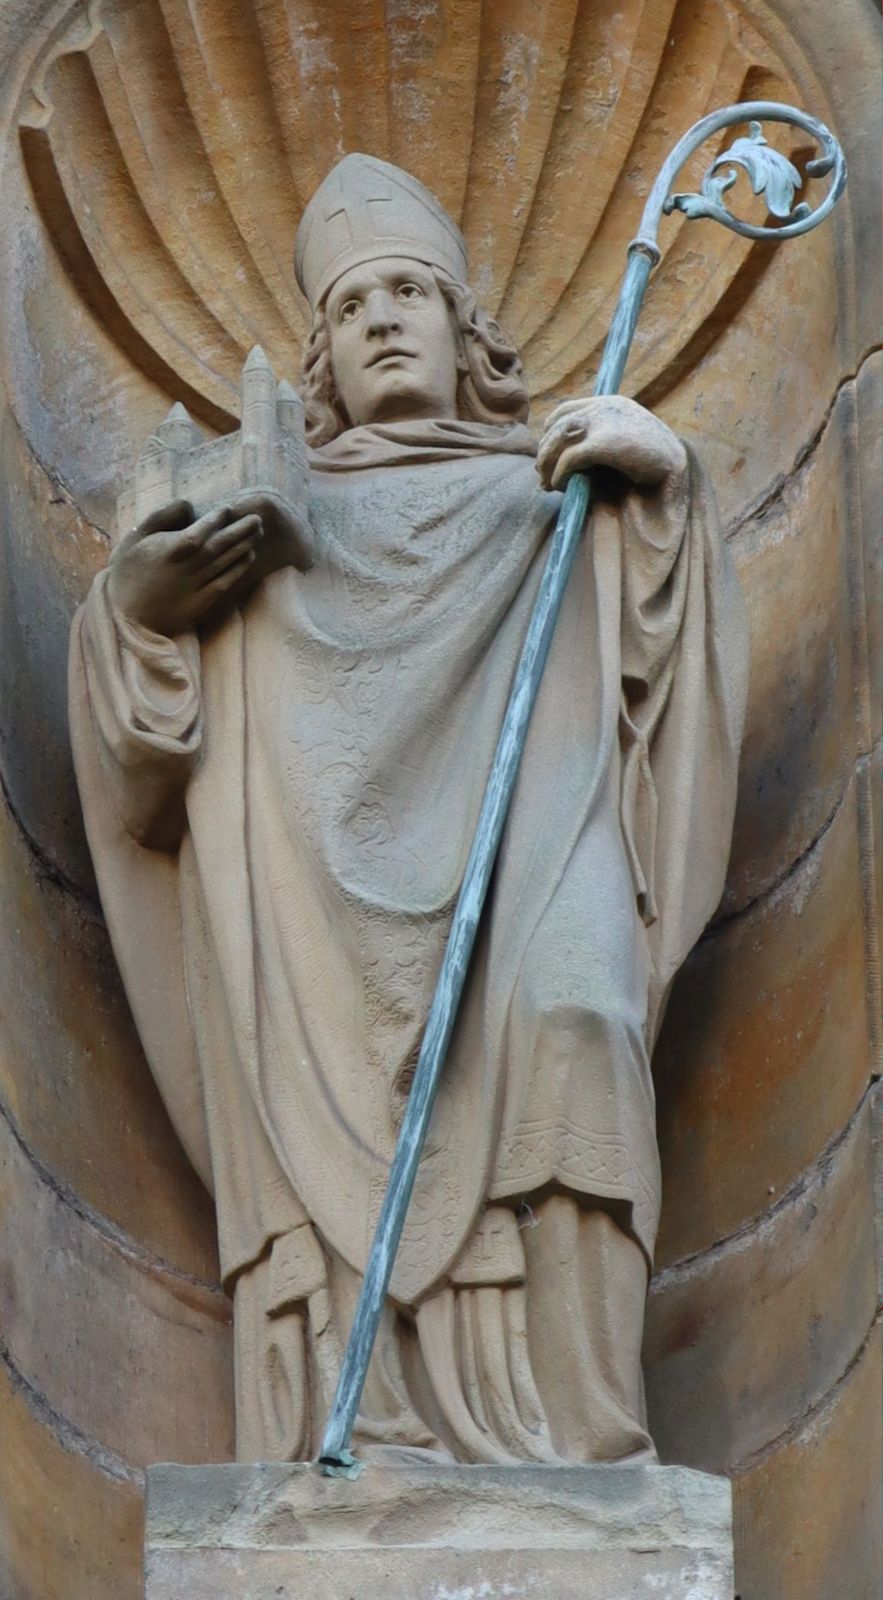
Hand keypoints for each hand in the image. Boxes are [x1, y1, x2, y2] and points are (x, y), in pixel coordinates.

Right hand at [107, 494, 313, 634]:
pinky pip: (224, 583)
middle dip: (240, 530)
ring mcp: (195, 587)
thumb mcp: (135, 537)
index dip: (216, 519)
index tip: (228, 510)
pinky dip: (238, 569)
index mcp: (168, 550)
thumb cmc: (128, 571)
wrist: (126, 616)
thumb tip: (189, 505)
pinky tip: (248, 556)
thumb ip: (161, 517)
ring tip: (257, 533)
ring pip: (225, 563)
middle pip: (219, 545)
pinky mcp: (200, 603)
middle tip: (257, 519)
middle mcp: (185, 568)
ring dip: (244, 546)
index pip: (200, 531)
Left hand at [536, 395, 687, 491]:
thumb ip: (604, 436)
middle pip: (556, 426)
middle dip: (544, 452)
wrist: (679, 466)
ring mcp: (603, 424)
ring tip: (547, 484)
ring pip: (557, 440)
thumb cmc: (655, 459)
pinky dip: (559, 475)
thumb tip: (572, 458)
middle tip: (542, 474)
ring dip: (547, 464)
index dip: (549, 432)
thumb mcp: (628, 437)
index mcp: (610, 403)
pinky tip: (560, 486)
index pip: (565, 410)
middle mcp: (603, 408)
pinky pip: (569, 459)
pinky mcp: (603, 444)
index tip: (547, 452)